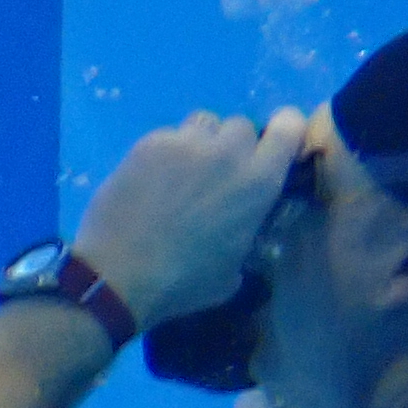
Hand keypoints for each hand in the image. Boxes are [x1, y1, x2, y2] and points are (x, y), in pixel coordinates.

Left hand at [70, 108, 312, 326]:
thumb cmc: (182, 283)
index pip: (289, 126)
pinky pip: (167, 136)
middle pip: (240, 126)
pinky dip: (163, 152)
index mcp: (260, 180)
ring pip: (203, 124)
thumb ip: (247, 232)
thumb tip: (242, 227)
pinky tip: (148, 180)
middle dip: (232, 146)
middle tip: (214, 175)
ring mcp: (186, 143)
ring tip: (180, 174)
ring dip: (199, 143)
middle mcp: (228, 151)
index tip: (269, 147)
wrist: (118, 275)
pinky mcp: (149, 143)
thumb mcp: (234, 269)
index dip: (282, 131)